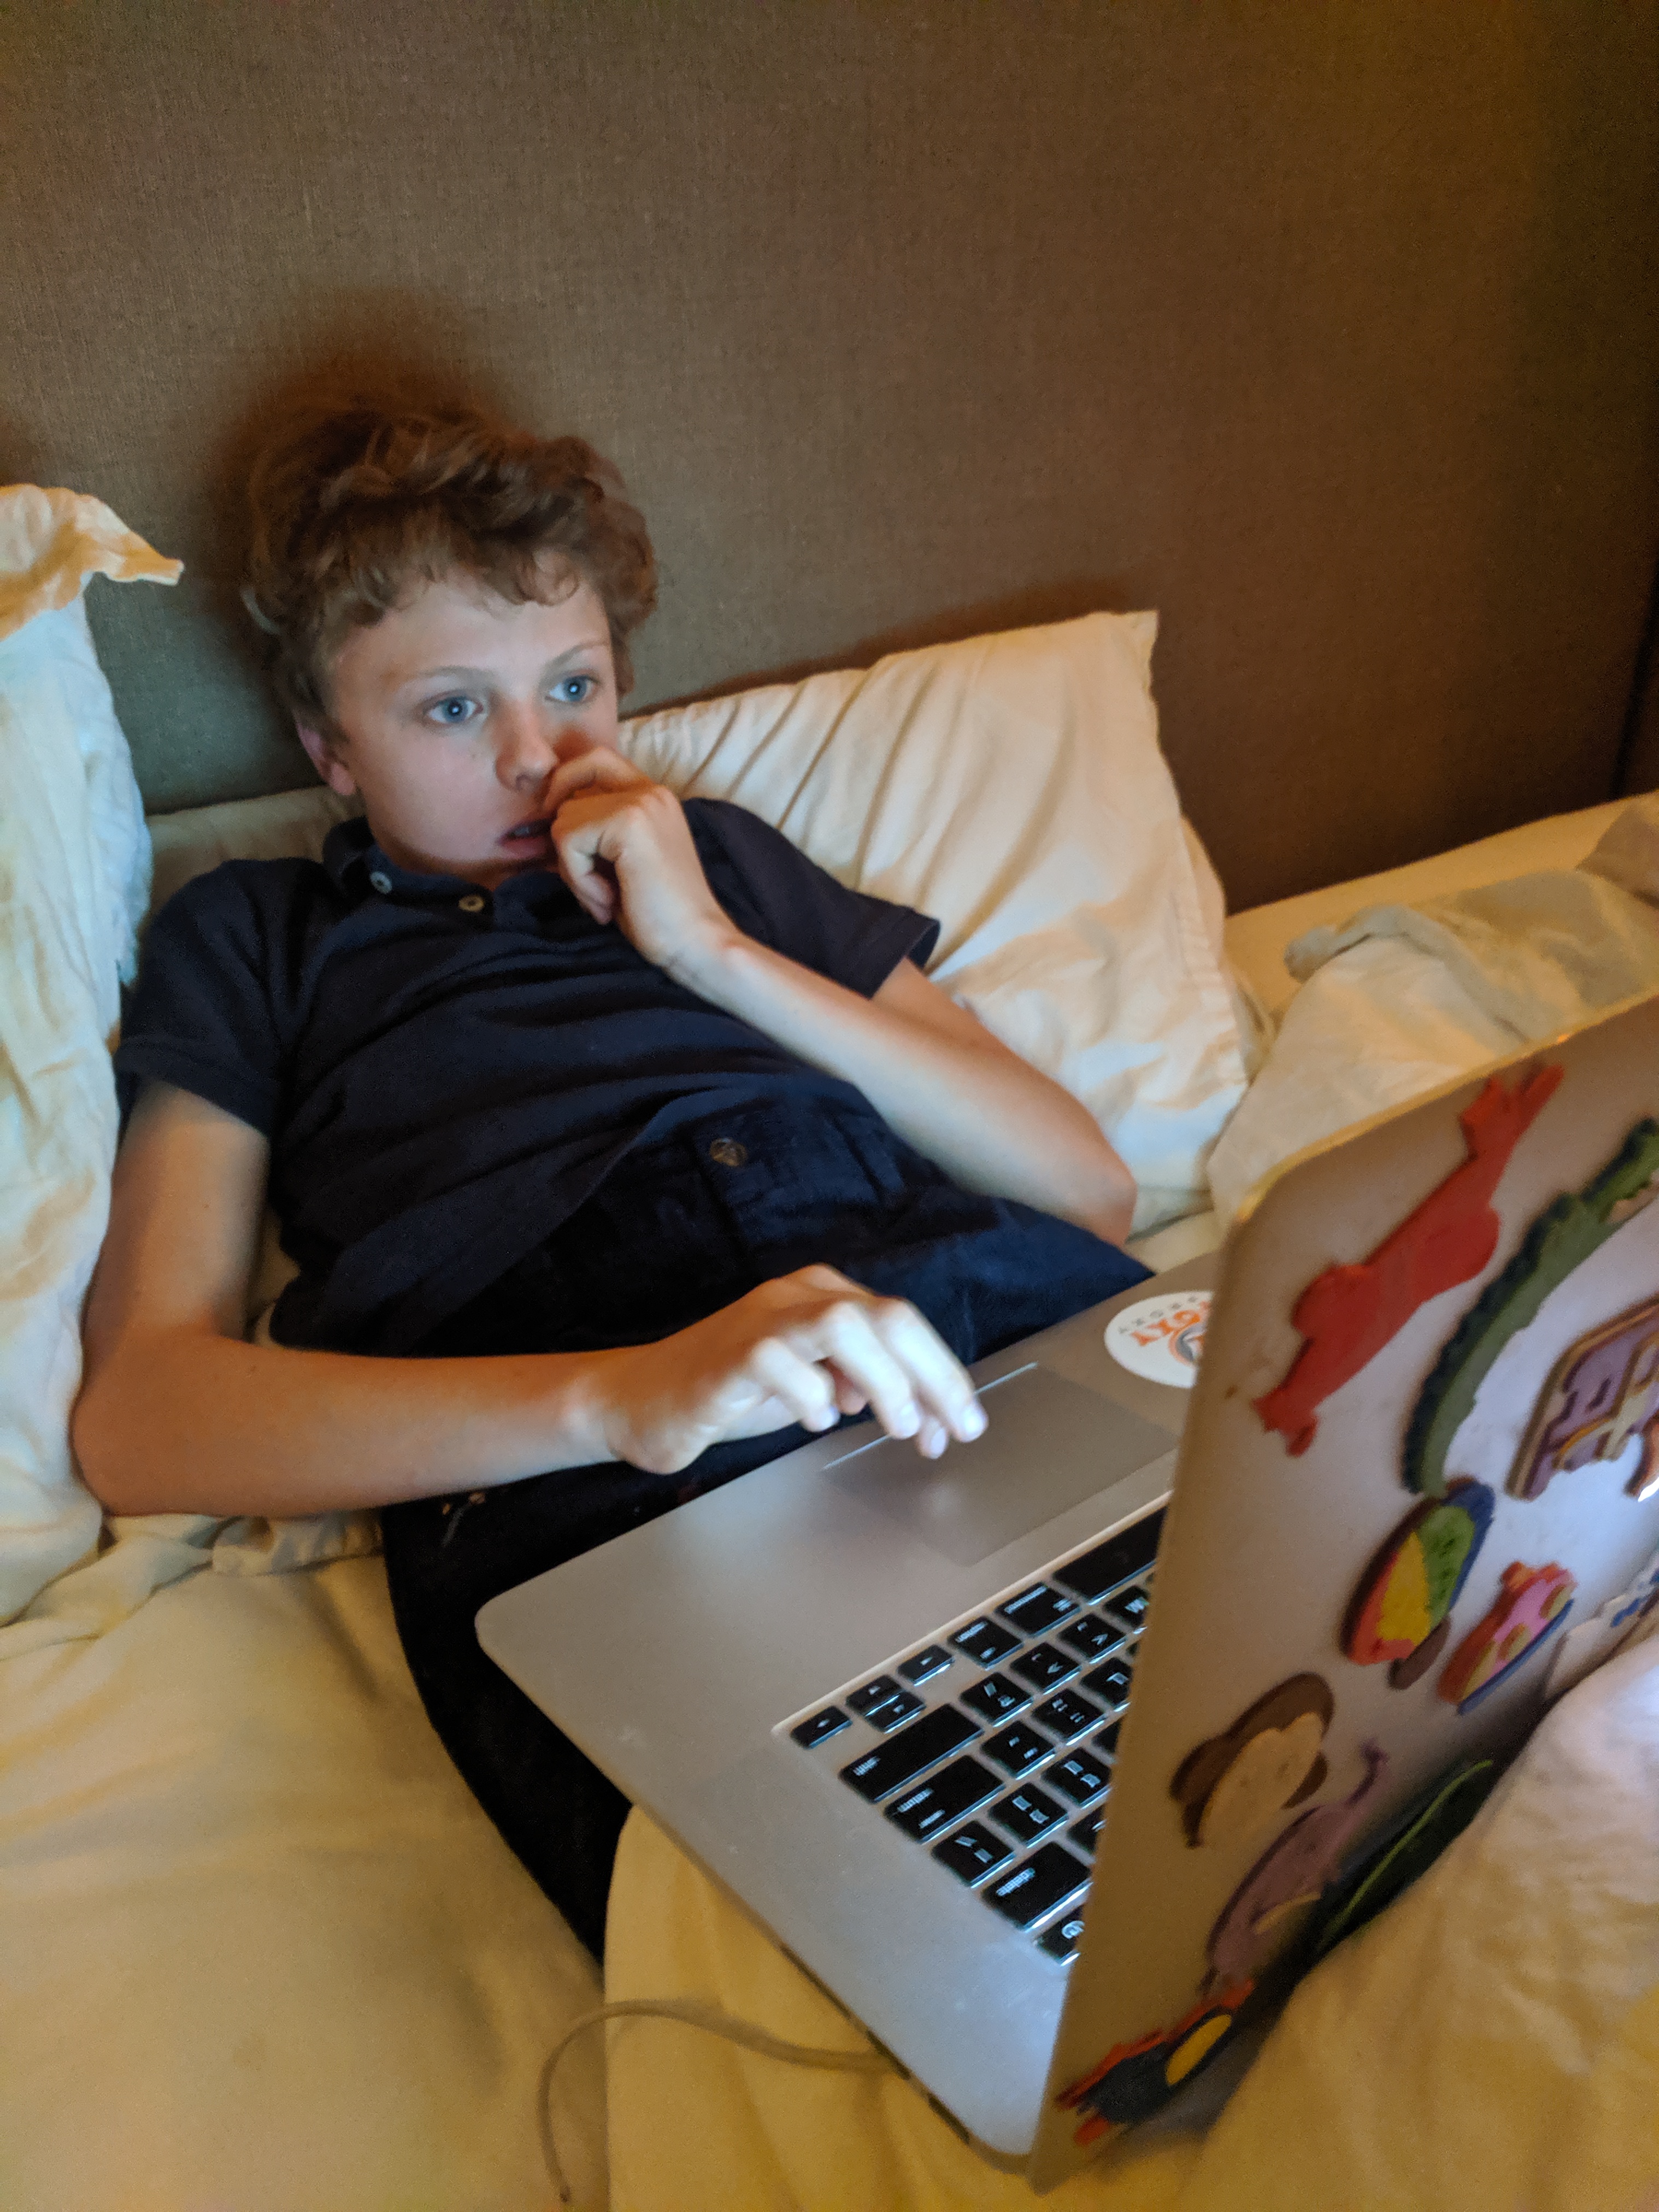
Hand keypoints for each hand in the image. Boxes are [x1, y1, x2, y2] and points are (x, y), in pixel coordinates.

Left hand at [545, 748, 735, 981]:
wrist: (697, 942)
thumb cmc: (658, 914)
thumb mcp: (619, 863)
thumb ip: (593, 834)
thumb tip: (542, 823)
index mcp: (653, 796)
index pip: (593, 761)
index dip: (564, 787)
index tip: (562, 835)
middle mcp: (650, 790)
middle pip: (571, 786)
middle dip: (565, 839)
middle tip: (587, 882)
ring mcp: (641, 801)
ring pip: (564, 819)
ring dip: (573, 870)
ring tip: (605, 898)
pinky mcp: (629, 821)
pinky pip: (569, 841)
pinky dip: (579, 879)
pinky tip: (608, 902)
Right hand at [594, 1265, 988, 1474]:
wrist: (642, 1400)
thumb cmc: (730, 1391)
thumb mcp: (813, 1384)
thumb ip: (865, 1386)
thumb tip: (925, 1413)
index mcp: (824, 1297)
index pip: (904, 1324)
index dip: (942, 1376)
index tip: (962, 1425)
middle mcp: (797, 1296)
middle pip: (888, 1317)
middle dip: (934, 1376)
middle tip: (954, 1429)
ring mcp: (762, 1320)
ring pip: (845, 1325)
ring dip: (884, 1378)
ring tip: (897, 1424)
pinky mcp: (728, 1355)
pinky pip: (781, 1360)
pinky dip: (811, 1394)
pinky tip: (816, 1420)